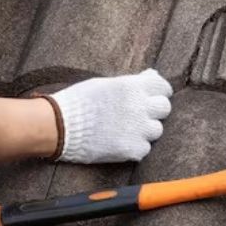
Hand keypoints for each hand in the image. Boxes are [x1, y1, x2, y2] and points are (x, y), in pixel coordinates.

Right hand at [49, 69, 172, 162]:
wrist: (60, 126)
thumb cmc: (79, 101)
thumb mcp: (105, 84)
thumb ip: (131, 82)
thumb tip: (152, 75)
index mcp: (133, 87)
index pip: (162, 87)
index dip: (160, 92)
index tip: (154, 96)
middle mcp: (139, 107)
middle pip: (164, 108)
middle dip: (155, 111)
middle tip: (141, 114)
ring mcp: (137, 129)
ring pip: (156, 130)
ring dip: (146, 130)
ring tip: (128, 129)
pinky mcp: (131, 149)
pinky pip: (144, 149)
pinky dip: (135, 147)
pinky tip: (121, 142)